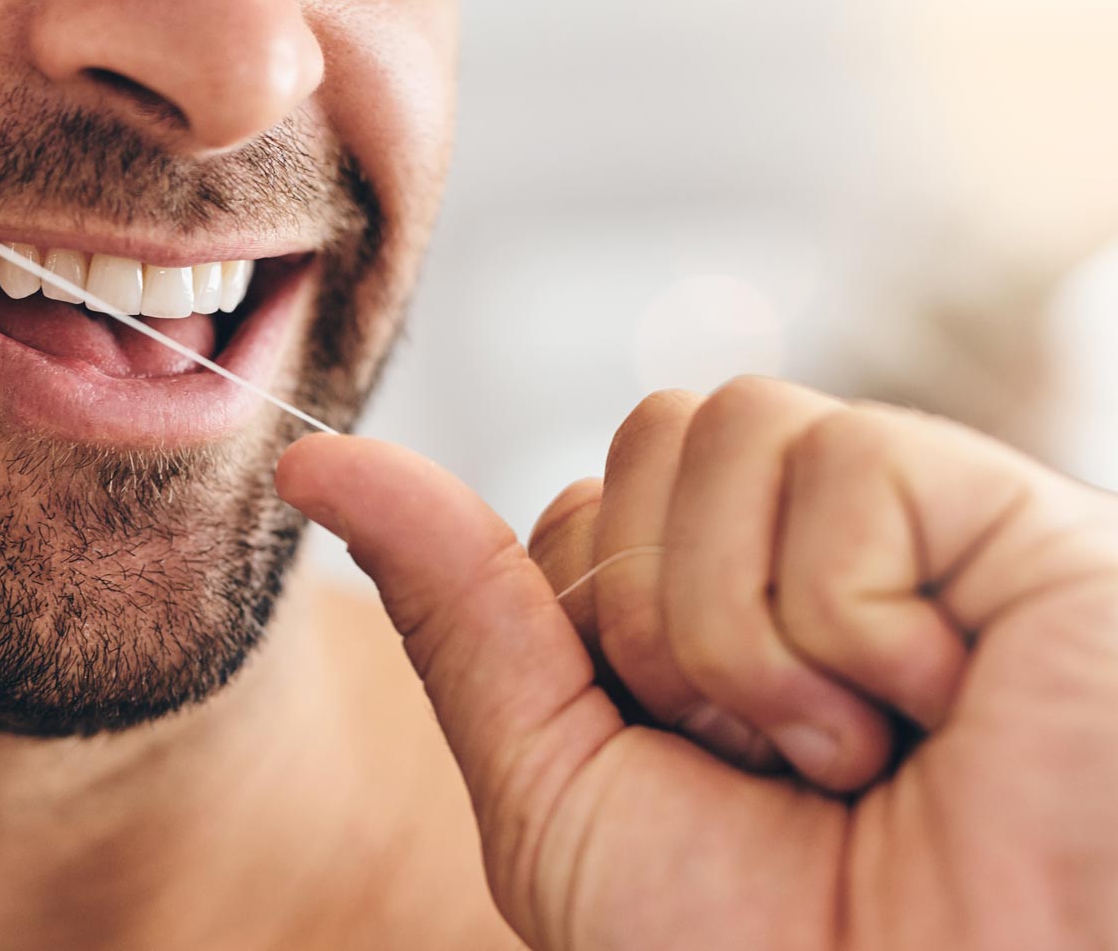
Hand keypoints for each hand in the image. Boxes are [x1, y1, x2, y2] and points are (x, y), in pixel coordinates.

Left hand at [277, 378, 1117, 949]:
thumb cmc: (759, 949)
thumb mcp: (556, 788)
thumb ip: (455, 612)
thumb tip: (313, 462)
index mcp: (723, 601)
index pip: (574, 509)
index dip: (586, 637)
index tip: (681, 764)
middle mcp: (821, 542)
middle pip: (642, 437)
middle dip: (655, 628)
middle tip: (767, 764)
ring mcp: (921, 519)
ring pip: (725, 428)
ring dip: (745, 640)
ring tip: (857, 751)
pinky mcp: (1014, 512)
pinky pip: (845, 467)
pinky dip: (851, 630)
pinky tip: (939, 709)